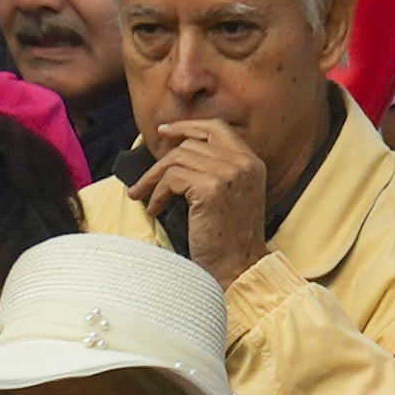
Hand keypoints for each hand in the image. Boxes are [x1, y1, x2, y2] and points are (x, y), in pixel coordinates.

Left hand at [136, 114, 273, 285]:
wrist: (239, 268)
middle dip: (160, 162)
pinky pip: (172, 179)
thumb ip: (218, 171)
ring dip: (154, 180)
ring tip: (145, 197)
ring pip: (176, 160)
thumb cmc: (230, 240)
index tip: (164, 132)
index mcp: (251, 162)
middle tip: (143, 181)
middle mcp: (242, 163)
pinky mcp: (211, 189)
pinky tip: (155, 210)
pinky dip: (158, 194)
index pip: (216, 128)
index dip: (187, 127)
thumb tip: (180, 152)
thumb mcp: (233, 196)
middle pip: (190, 145)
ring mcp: (228, 174)